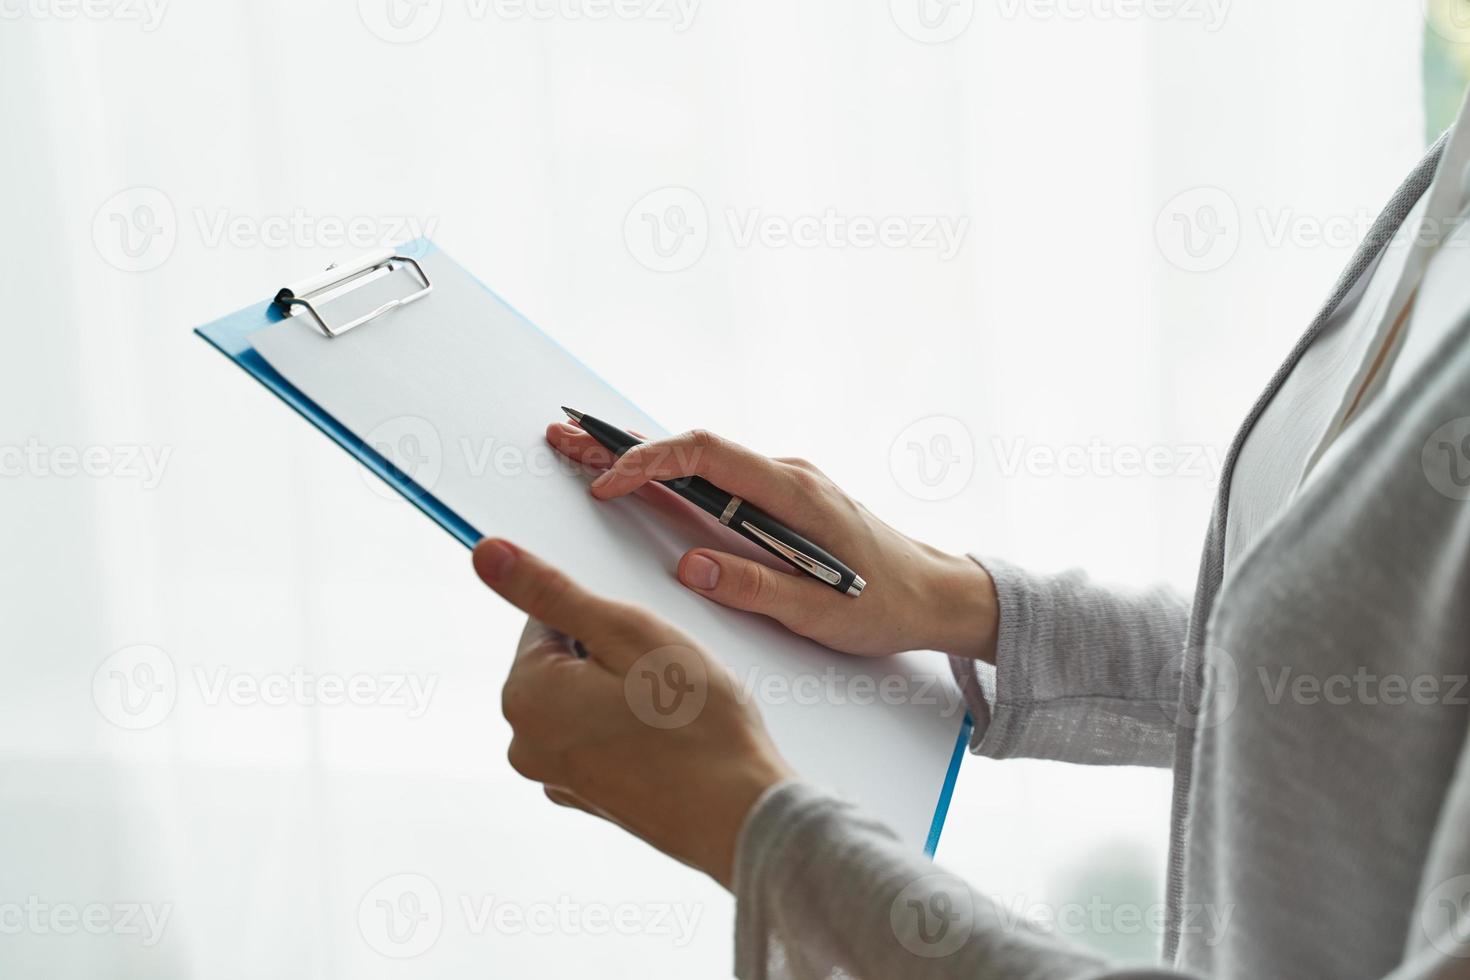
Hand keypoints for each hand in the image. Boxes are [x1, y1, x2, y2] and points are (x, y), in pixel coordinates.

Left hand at [472, 537, 793, 888]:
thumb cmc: (696, 726)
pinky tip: (670, 740)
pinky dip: (632, 730)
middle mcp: (527, 743)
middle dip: (613, 656)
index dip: (605, 620)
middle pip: (564, 661)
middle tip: (663, 677)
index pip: (548, 620)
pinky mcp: (590, 796)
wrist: (740, 814)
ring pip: (586, 699)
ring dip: (626, 692)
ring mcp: (558, 777)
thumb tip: (487, 555)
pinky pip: (602, 738)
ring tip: (671, 711)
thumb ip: (550, 591)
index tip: (642, 645)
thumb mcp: (625, 632)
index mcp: (524, 696)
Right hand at [547, 423, 998, 662]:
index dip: (648, 463)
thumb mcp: (820, 610)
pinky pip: (718, 478)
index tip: (605, 485)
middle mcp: (786, 475)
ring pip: (702, 461)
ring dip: (643, 457)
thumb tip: (688, 566)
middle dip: (626, 444)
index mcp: (793, 493)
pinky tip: (641, 479)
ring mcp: (784, 484)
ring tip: (584, 454)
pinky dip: (672, 475)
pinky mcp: (782, 500)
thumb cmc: (887, 603)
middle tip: (565, 439)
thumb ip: (753, 586)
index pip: (705, 456)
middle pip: (693, 447)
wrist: (938, 593)